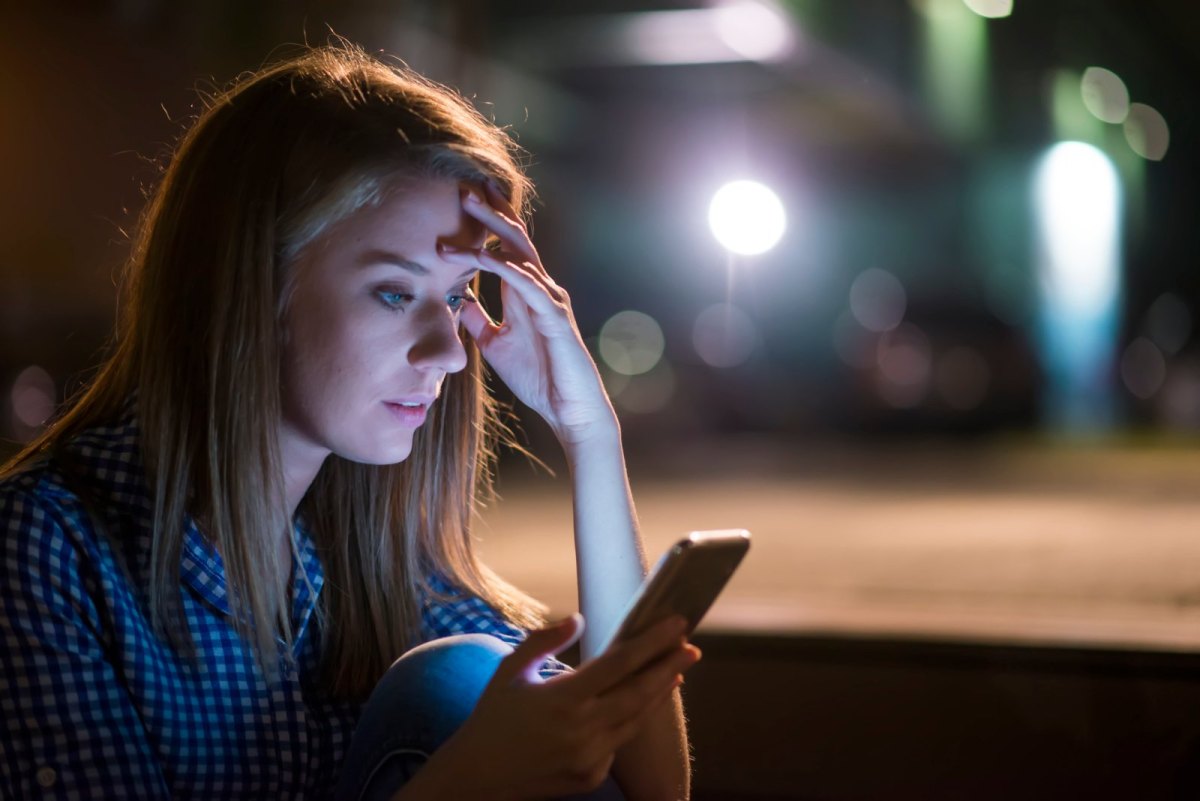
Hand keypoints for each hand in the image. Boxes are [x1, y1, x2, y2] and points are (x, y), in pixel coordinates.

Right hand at [428, 614, 700, 799]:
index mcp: (562, 697)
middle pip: (640, 692)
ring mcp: (589, 756)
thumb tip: (579, 618)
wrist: (478, 776)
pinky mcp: (591, 776)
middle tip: (692, 647)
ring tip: (676, 671)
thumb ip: (545, 639)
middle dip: (670, 667)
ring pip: (636, 720)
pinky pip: (619, 742)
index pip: (620, 662)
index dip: (652, 641)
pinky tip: (642, 704)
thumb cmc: (493, 717)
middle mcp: (581, 728)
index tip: (676, 624)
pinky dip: (633, 720)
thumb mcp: (510, 670)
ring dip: (659, 694)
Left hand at [438, 182, 615, 445]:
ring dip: (491, 229)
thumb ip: (478, 320)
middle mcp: (540, 288)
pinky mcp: (554, 316)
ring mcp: (549, 300)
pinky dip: (504, 267)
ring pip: (520, 253)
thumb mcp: (495, 344)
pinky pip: (527, 284)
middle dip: (489, 212)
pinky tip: (482, 255)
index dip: (486, 223)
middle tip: (463, 188)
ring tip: (467, 207)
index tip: (461, 201)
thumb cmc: (539, 378)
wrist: (569, 410)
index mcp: (525, 293)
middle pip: (513, 239)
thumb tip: (455, 300)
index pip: (505, 248)